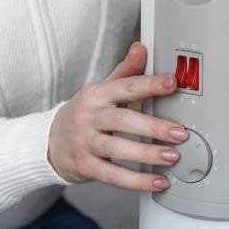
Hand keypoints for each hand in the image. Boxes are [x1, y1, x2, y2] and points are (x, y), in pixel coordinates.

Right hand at [47, 42, 187, 191]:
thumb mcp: (100, 91)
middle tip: (179, 132)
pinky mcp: (85, 166)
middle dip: (153, 126)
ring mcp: (85, 142)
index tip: (171, 83)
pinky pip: (113, 175)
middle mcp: (88, 116)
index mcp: (96, 94)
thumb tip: (141, 47)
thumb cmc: (84, 114)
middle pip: (122, 119)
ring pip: (117, 148)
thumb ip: (124, 72)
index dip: (149, 84)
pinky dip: (137, 180)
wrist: (49, 142)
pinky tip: (158, 181)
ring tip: (171, 156)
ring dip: (147, 153)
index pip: (125, 86)